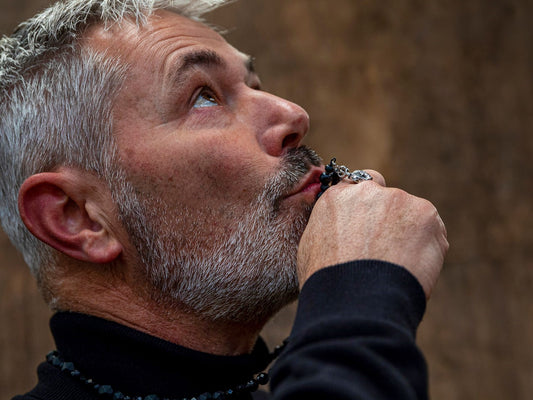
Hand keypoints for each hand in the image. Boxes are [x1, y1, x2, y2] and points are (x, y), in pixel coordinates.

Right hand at [297, 171, 447, 298]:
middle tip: (387, 251)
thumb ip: (329, 227)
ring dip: (409, 234)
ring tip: (399, 267)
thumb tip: (340, 230)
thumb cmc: (329, 283)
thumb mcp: (312, 246)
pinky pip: (433, 231)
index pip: (358, 187)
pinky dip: (428, 248)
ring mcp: (397, 199)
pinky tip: (414, 269)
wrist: (356, 301)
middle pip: (387, 199)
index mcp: (337, 198)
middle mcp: (367, 191)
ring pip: (411, 215)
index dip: (367, 207)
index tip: (371, 224)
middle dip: (389, 220)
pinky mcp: (425, 213)